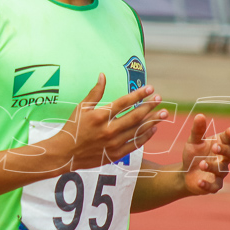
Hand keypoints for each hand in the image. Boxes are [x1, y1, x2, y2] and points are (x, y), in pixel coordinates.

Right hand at [45, 74, 166, 171]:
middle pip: (134, 116)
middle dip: (149, 106)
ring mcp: (113, 143)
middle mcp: (108, 130)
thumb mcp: (81, 108)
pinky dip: (145, 136)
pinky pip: (135, 144)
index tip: (150, 88)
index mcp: (99, 116)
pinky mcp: (115, 154)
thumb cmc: (73, 128)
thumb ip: (95, 92)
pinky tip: (153, 129)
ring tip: (164, 113)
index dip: (138, 95)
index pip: (123, 102)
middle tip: (159, 99)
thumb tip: (103, 75)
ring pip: (137, 130)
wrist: (66, 154)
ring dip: (152, 121)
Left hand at [181, 114, 229, 194]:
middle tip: (215, 147)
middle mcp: (223, 159)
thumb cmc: (193, 155)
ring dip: (212, 166)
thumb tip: (200, 115)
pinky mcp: (214, 186)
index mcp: (220, 145)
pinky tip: (200, 181)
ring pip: (221, 170)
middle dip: (224, 150)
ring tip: (201, 163)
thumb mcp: (193, 142)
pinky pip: (214, 186)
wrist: (185, 173)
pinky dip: (207, 184)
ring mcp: (220, 173)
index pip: (229, 139)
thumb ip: (197, 130)